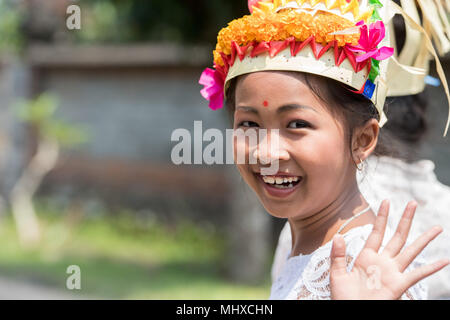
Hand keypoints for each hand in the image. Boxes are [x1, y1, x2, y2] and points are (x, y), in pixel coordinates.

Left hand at [330, 200, 448, 299]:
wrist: (350, 312)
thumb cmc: (343, 298)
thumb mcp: (337, 275)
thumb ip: (338, 256)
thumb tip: (338, 236)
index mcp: (366, 257)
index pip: (377, 232)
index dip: (383, 217)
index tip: (387, 201)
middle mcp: (382, 262)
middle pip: (397, 236)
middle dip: (405, 220)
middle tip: (413, 203)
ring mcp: (392, 273)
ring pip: (411, 251)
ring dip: (424, 239)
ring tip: (437, 227)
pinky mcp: (398, 286)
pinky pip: (417, 275)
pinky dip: (431, 268)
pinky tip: (444, 260)